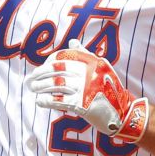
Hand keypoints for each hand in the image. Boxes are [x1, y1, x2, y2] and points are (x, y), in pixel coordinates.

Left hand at [26, 39, 149, 141]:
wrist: (123, 113)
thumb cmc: (110, 90)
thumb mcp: (102, 69)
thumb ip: (86, 55)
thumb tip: (72, 42)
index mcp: (92, 62)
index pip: (64, 57)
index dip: (49, 61)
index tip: (42, 67)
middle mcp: (88, 73)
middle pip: (57, 70)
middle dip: (41, 73)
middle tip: (31, 79)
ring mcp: (85, 89)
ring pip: (55, 84)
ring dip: (41, 87)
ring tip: (34, 89)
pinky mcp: (82, 105)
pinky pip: (58, 100)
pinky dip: (46, 100)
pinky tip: (40, 101)